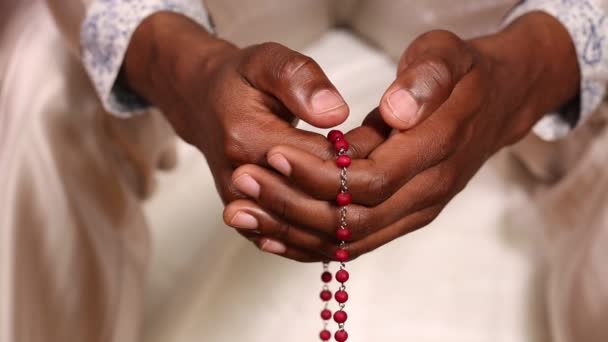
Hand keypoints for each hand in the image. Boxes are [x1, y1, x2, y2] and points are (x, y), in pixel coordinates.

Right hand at [122, 12, 386, 259]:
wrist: (205, 105)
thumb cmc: (240, 81)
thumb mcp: (267, 61)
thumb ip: (299, 80)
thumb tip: (335, 114)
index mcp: (247, 140)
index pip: (322, 163)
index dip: (362, 153)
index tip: (385, 134)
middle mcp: (243, 183)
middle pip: (318, 205)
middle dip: (360, 187)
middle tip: (386, 161)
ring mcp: (246, 207)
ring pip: (309, 233)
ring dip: (349, 215)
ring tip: (370, 187)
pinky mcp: (252, 221)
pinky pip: (294, 244)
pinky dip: (329, 234)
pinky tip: (350, 216)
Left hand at [232, 12, 579, 259]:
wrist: (497, 102)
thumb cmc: (465, 74)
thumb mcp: (449, 55)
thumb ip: (426, 79)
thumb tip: (397, 111)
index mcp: (436, 152)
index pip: (368, 180)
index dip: (316, 173)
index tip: (270, 154)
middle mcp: (427, 193)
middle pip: (352, 220)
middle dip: (292, 203)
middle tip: (242, 183)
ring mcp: (416, 211)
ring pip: (348, 240)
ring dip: (292, 229)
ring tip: (242, 212)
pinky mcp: (403, 216)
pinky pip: (354, 244)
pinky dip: (310, 243)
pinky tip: (272, 235)